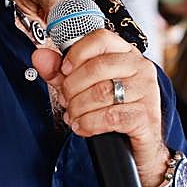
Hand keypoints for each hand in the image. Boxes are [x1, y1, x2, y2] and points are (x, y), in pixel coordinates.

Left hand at [32, 29, 167, 186]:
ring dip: (78, 108)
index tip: (65, 70)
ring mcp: (147, 92)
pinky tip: (83, 127)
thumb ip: (60, 72)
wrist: (138, 148)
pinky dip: (89, 124)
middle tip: (66, 101)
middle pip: (96, 67)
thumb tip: (39, 56)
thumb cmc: (112, 112)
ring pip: (100, 93)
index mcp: (127, 54)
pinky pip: (110, 117)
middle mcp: (141, 68)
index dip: (77, 52)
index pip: (101, 38)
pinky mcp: (146, 116)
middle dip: (72, 87)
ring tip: (74, 116)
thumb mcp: (83, 88)